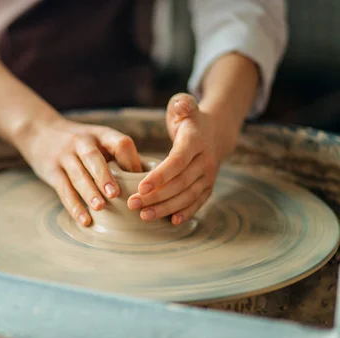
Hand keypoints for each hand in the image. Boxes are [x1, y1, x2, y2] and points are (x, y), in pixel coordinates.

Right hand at [15, 116, 142, 225]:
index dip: (131, 161)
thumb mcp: (100, 140)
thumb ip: (119, 156)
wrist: (39, 131)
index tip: (141, 181)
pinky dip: (74, 205)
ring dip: (89, 192)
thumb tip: (150, 184)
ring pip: (77, 174)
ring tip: (100, 208)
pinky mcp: (51, 170)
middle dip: (105, 176)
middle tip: (116, 194)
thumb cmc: (81, 143)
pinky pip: (63, 189)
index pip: (120, 143)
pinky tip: (84, 219)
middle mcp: (82, 142)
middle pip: (94, 157)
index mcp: (102, 135)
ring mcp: (64, 155)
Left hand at [127, 93, 224, 224]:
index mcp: (196, 141)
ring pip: (188, 196)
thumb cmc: (189, 119)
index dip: (160, 176)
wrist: (216, 132)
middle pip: (180, 183)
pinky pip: (198, 202)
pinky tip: (171, 222)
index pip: (177, 161)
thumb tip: (181, 107)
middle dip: (156, 196)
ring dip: (166, 208)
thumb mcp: (184, 105)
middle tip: (132, 204)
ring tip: (144, 216)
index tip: (140, 187)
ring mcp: (209, 176)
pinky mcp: (208, 186)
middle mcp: (206, 160)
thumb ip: (182, 104)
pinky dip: (186, 213)